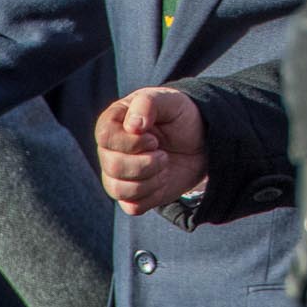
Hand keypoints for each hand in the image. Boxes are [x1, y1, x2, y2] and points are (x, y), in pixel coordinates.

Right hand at [95, 87, 207, 215]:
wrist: (201, 141)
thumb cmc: (180, 116)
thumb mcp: (170, 101)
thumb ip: (148, 103)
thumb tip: (133, 126)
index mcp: (114, 123)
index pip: (105, 136)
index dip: (131, 142)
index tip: (153, 138)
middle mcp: (110, 151)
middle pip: (112, 166)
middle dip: (146, 162)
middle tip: (162, 152)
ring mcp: (118, 175)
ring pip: (119, 189)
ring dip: (150, 178)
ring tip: (164, 164)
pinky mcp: (132, 195)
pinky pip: (132, 206)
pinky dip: (153, 194)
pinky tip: (163, 179)